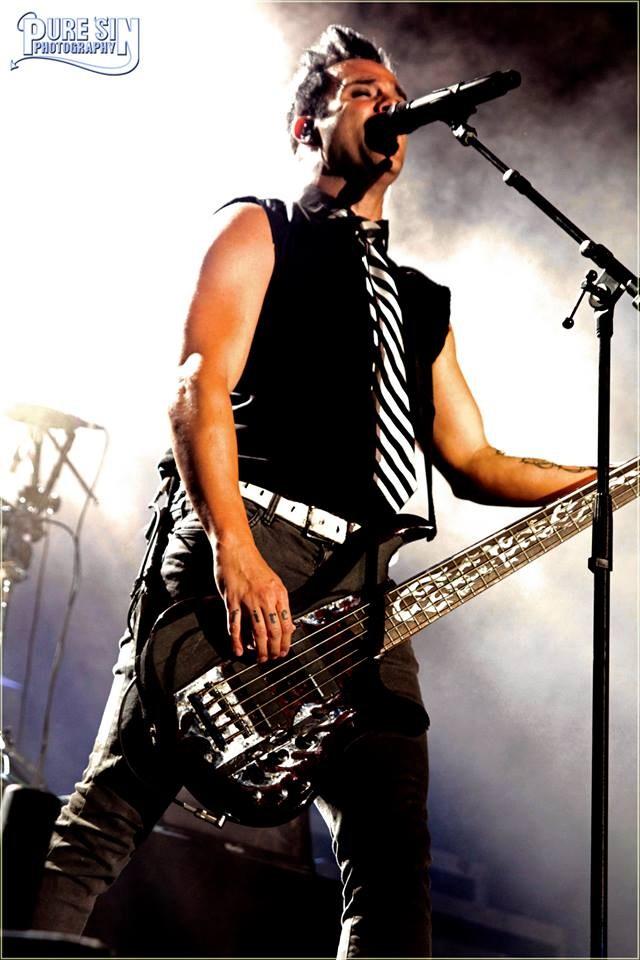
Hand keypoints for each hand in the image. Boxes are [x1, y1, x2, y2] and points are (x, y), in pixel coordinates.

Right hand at [213, 540, 293, 661]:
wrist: (236, 549)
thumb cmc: (253, 565)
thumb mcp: (273, 582)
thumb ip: (280, 603)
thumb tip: (289, 625)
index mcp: (279, 593)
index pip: (287, 624)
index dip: (286, 642)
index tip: (283, 652)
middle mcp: (266, 597)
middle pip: (274, 631)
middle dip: (274, 649)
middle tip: (271, 659)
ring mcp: (248, 599)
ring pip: (257, 631)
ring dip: (260, 649)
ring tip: (260, 659)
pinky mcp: (232, 600)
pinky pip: (235, 624)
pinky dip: (237, 640)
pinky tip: (239, 650)